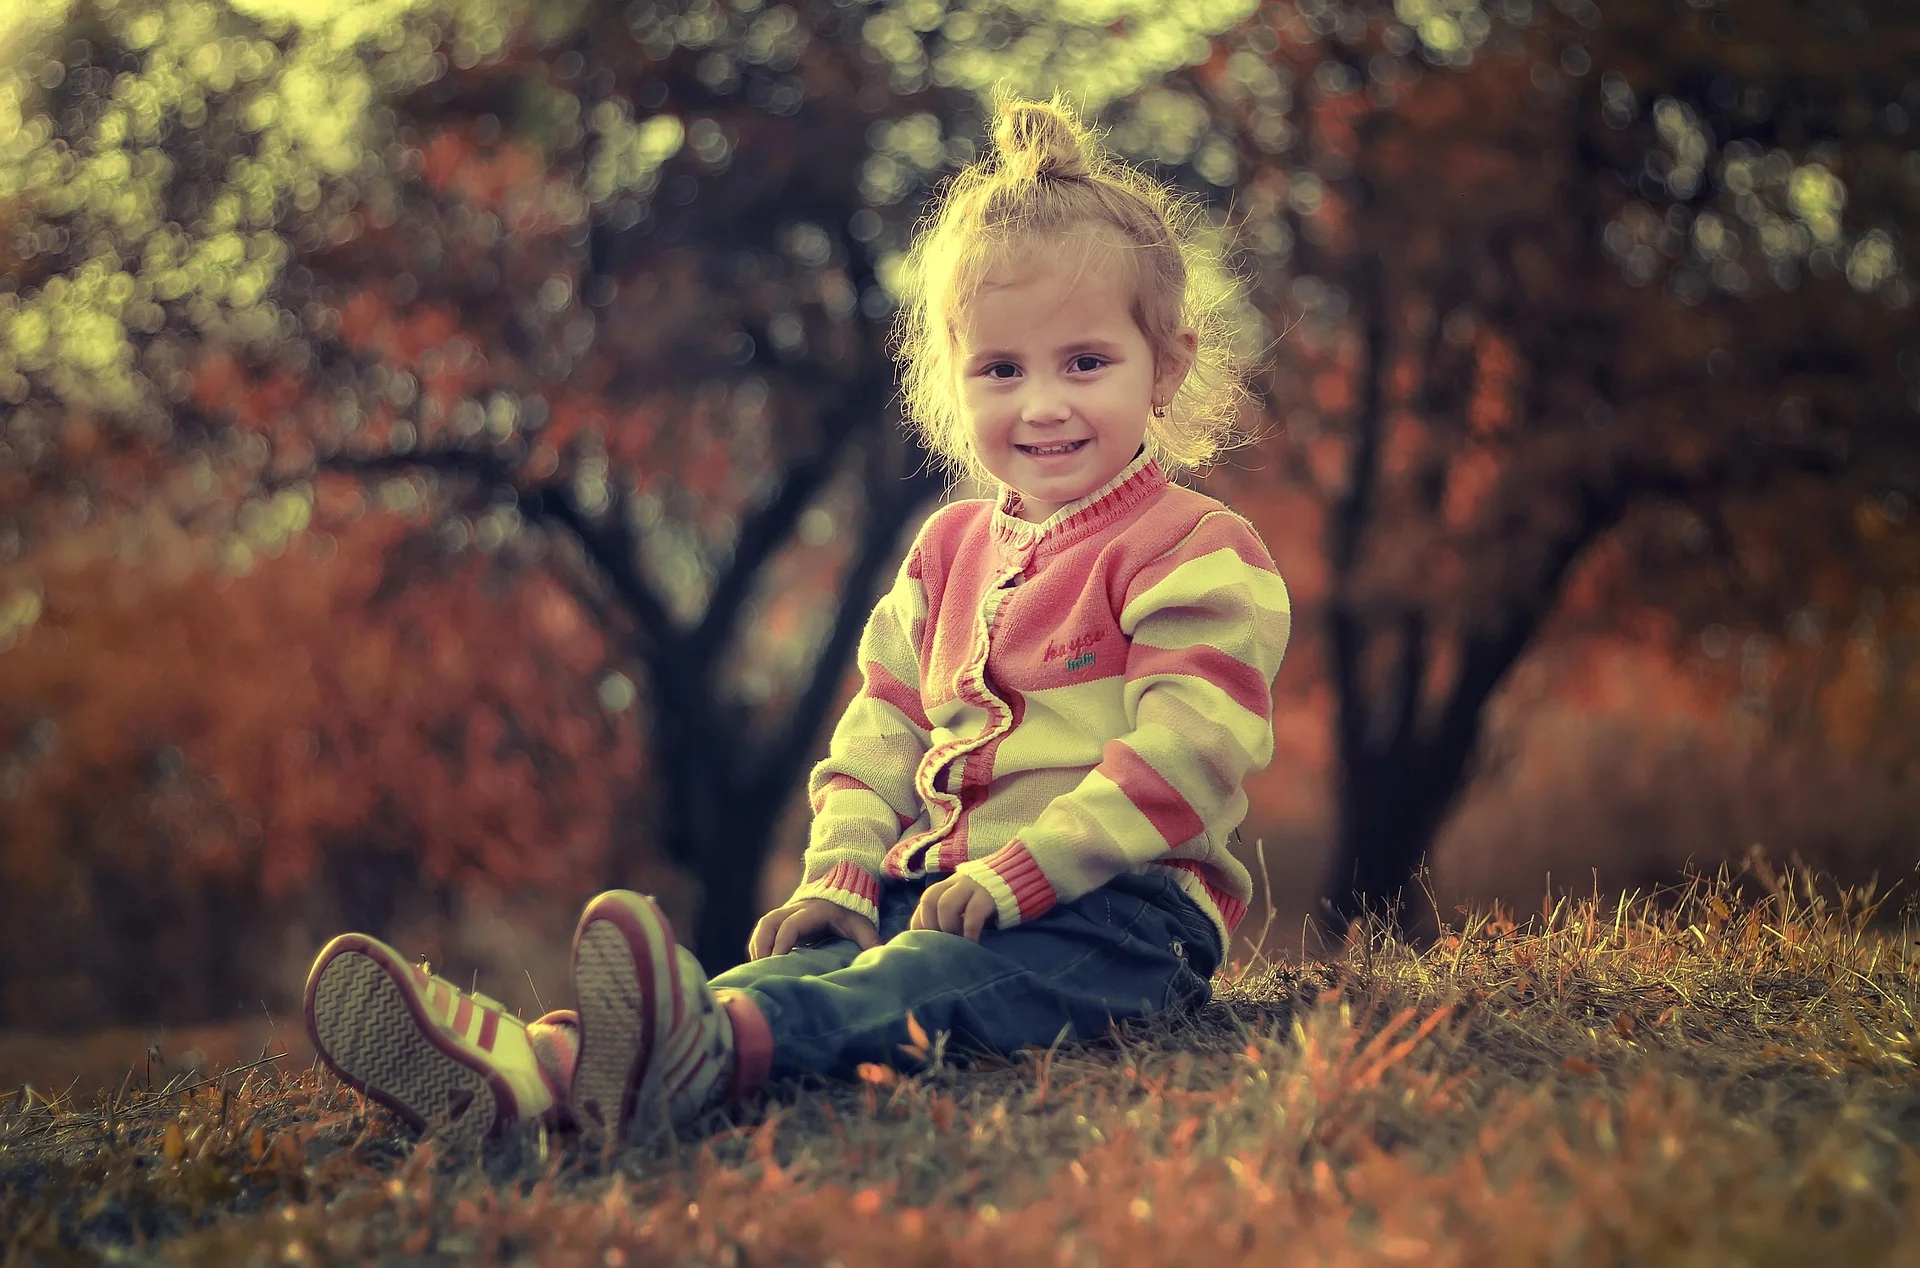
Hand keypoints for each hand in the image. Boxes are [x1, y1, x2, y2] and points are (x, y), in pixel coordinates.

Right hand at [748, 898, 880, 960]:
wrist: (844, 894)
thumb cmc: (851, 912)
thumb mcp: (862, 925)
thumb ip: (870, 941)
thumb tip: (879, 959)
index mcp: (812, 911)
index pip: (791, 925)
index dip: (782, 944)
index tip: (777, 963)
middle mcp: (795, 910)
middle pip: (769, 922)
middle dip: (762, 945)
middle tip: (762, 969)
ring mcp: (787, 914)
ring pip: (763, 926)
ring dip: (758, 946)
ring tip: (758, 969)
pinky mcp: (783, 922)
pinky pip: (765, 932)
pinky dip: (760, 946)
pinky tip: (761, 964)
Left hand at [909, 873, 997, 941]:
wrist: (1029, 868)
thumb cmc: (1001, 892)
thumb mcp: (975, 896)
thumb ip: (961, 907)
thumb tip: (944, 934)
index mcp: (953, 882)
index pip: (926, 900)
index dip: (920, 921)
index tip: (924, 939)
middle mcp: (959, 881)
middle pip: (929, 899)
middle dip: (930, 924)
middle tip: (940, 942)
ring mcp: (974, 886)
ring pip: (945, 905)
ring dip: (947, 927)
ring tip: (957, 942)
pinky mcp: (990, 895)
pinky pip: (973, 914)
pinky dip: (969, 931)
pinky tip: (972, 943)